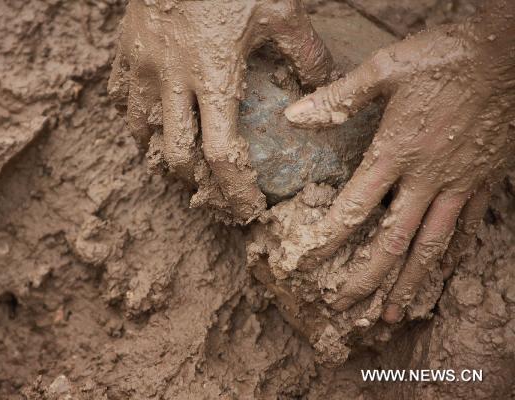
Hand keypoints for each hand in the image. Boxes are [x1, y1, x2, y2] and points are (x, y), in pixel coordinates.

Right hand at [109, 1, 331, 221]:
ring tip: (181, 160)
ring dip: (162, 154)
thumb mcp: (280, 9)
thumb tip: (323, 86)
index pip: (221, 155)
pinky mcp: (123, 50)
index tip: (247, 208)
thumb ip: (306, 52)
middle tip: (213, 190)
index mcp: (213, 76)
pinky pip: (120, 96)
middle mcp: (171, 80)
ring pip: (142, 132)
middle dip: (196, 183)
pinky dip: (136, 116)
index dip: (235, 190)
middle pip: (176, 156)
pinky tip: (151, 117)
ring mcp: (141, 65)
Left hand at [285, 25, 514, 321]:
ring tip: (392, 314)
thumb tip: (292, 115)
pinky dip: (451, 254)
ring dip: (409, 283)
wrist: (513, 51)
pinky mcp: (485, 180)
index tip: (306, 266)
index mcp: (395, 152)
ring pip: (430, 246)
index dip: (327, 240)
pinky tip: (441, 272)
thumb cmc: (447, 55)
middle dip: (365, 279)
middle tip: (343, 307)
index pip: (353, 208)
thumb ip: (338, 98)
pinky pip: (466, 227)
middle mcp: (426, 178)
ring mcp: (459, 184)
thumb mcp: (386, 67)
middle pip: (391, 241)